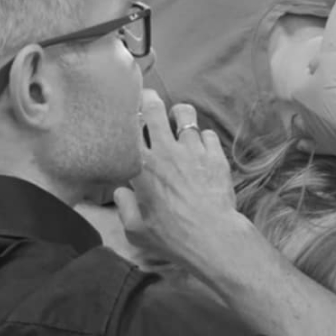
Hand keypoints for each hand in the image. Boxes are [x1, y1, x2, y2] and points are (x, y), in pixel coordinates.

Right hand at [114, 91, 245, 270]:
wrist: (212, 236)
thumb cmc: (172, 237)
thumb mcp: (136, 230)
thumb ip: (124, 207)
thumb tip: (121, 192)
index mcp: (141, 167)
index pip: (129, 128)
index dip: (127, 115)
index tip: (127, 113)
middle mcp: (165, 151)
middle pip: (154, 108)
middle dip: (149, 98)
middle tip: (148, 98)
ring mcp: (192, 150)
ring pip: (185, 114)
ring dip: (179, 114)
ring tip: (179, 118)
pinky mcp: (215, 154)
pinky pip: (207, 133)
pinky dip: (203, 137)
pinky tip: (202, 146)